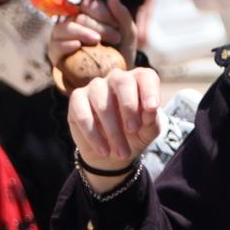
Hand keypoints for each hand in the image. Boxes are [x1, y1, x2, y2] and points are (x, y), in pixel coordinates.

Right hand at [50, 0, 138, 71]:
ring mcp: (62, 37)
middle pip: (80, 16)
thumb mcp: (127, 35)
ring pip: (66, 27)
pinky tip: (78, 46)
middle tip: (115, 38)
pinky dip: (67, 44)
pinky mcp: (56, 53)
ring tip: (97, 41)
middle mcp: (73, 22)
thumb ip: (123, 16)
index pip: (88, 4)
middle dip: (99, 26)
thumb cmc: (119, 53)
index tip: (117, 26)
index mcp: (89, 14)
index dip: (103, 12)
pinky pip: (56, 44)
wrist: (111, 80)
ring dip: (83, 33)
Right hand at [66, 66, 162, 190]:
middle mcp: (117, 78)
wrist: (111, 153)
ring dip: (113, 131)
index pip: (146, 76)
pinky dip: (94, 135)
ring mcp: (95, 87)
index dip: (149, 90)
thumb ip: (151, 120)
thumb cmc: (134, 134)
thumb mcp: (148, 131)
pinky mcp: (77, 99)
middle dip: (129, 107)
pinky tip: (104, 150)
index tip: (151, 108)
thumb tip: (150, 110)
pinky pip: (83, 115)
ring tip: (121, 153)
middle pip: (122, 82)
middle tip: (133, 130)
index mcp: (139, 81)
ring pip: (102, 103)